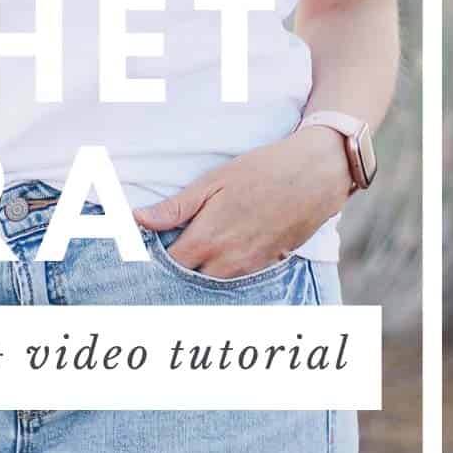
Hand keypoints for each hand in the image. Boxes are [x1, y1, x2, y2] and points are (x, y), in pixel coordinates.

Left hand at [130, 130, 354, 277]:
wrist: (314, 175)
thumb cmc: (261, 171)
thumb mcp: (212, 182)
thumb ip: (176, 207)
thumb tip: (138, 219)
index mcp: (207, 240)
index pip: (169, 263)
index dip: (154, 255)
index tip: (145, 246)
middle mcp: (227, 262)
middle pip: (189, 277)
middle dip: (176, 266)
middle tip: (169, 246)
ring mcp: (249, 268)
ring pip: (213, 281)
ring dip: (200, 269)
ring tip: (193, 248)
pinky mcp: (268, 265)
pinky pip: (237, 277)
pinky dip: (224, 269)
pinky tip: (221, 251)